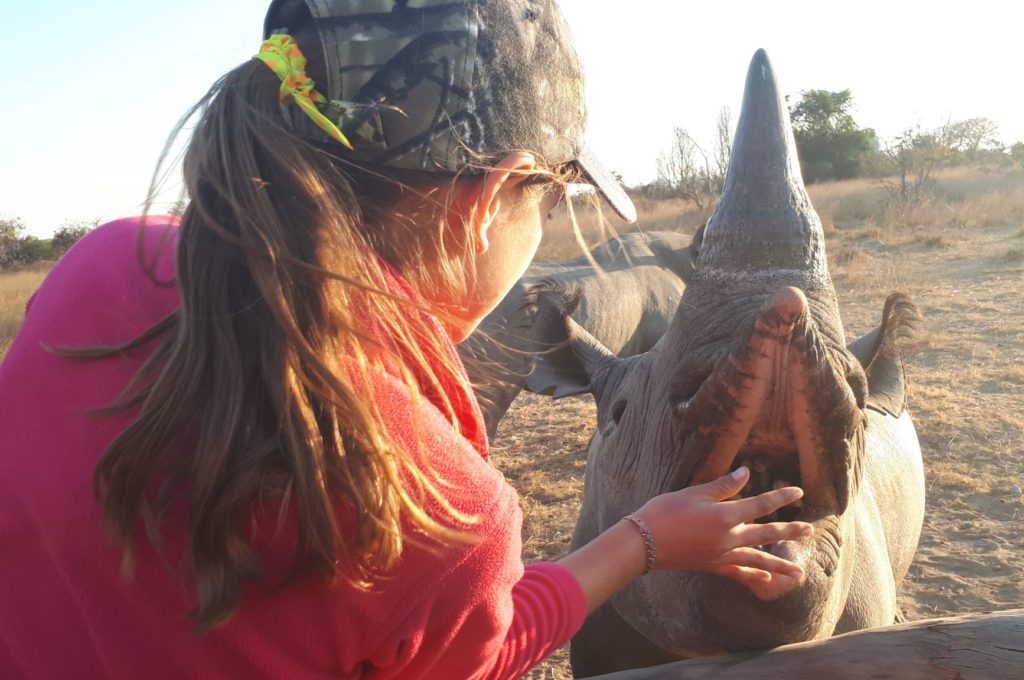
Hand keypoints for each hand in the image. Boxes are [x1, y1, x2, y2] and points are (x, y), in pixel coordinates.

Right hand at [631, 466, 811, 581]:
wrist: (644, 542)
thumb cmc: (665, 512)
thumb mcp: (693, 493)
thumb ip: (722, 486)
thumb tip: (745, 472)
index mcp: (726, 515)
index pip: (761, 504)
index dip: (781, 497)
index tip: (798, 492)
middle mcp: (729, 537)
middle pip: (766, 533)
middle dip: (789, 531)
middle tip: (810, 530)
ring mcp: (721, 554)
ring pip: (757, 559)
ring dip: (780, 564)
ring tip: (799, 571)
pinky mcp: (712, 565)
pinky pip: (737, 572)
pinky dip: (753, 576)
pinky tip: (766, 580)